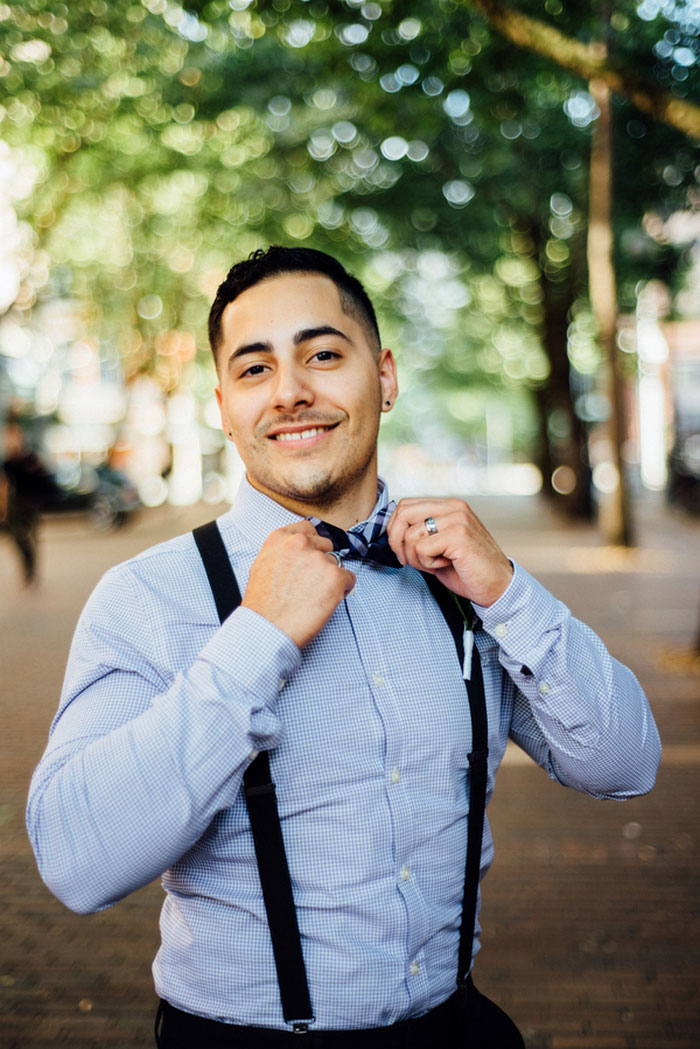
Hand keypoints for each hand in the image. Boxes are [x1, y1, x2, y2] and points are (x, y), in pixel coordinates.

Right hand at [242, 521, 355, 646]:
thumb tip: (300, 552)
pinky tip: (325, 602)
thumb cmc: (263, 605)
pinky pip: (349, 579)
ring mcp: (319, 559)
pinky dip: (342, 591)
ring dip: (330, 579)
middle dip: (321, 563)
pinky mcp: (335, 576)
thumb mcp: (263, 565)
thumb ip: (282, 552)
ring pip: (336, 564)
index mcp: (280, 538)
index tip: (309, 558)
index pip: (308, 529)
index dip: (311, 546)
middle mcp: (300, 543)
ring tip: (313, 596)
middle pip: (326, 546)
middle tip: (309, 584)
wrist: (267, 629)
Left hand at [386, 497, 512, 606]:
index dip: (394, 529)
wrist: (497, 586)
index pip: (405, 505)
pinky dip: (427, 564)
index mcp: (449, 506)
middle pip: (403, 513)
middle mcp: (454, 507)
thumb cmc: (466, 569)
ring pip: (410, 535)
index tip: (400, 550)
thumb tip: (391, 533)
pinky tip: (445, 565)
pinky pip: (421, 549)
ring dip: (415, 558)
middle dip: (396, 542)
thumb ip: (420, 533)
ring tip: (435, 564)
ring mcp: (457, 519)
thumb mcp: (438, 546)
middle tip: (407, 560)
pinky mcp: (458, 535)